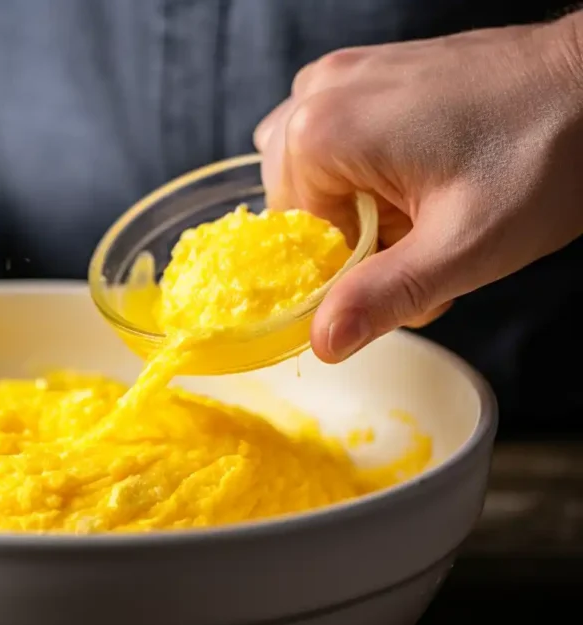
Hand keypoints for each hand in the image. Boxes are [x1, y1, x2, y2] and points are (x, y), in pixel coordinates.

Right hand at [254, 11, 582, 363]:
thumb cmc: (542, 156)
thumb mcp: (463, 247)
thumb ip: (382, 297)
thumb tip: (322, 342)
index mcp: (322, 131)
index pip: (296, 233)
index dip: (351, 263)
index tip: (409, 263)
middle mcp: (320, 91)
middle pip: (297, 198)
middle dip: (354, 230)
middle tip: (424, 234)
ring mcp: (347, 72)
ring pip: (312, 166)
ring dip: (356, 197)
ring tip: (421, 202)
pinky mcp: (373, 67)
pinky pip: (338, 131)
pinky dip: (366, 163)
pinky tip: (419, 169)